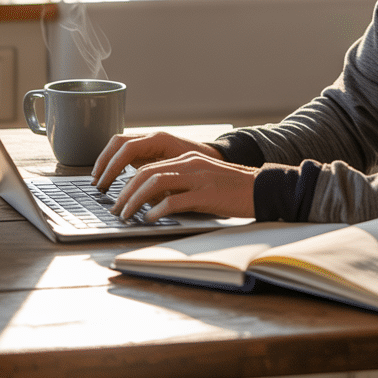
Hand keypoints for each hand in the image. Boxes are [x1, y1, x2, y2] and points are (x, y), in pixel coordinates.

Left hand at [91, 131, 254, 222]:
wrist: (262, 188)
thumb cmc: (232, 189)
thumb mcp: (202, 180)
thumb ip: (179, 185)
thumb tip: (151, 200)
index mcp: (187, 159)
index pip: (148, 166)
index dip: (127, 182)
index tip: (117, 198)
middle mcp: (190, 164)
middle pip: (146, 173)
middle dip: (125, 192)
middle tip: (115, 209)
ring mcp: (198, 177)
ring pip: (155, 182)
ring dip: (135, 200)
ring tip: (126, 215)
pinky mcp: (207, 194)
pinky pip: (175, 200)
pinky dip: (157, 210)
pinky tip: (149, 219)